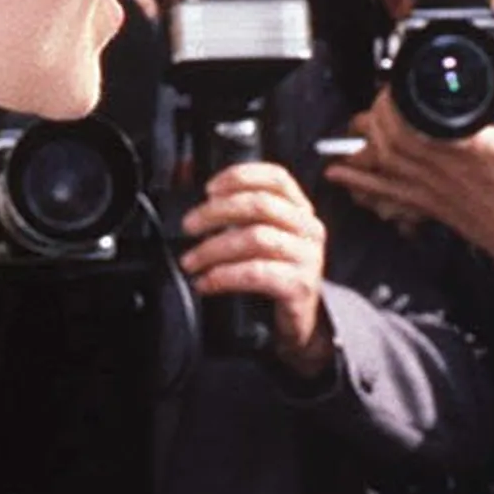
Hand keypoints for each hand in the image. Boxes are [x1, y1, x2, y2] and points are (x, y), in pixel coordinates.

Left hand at [179, 158, 334, 373]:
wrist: (298, 320)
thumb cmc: (273, 272)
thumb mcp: (256, 235)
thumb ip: (229, 207)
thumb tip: (185, 173)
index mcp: (299, 209)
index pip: (276, 177)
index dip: (241, 176)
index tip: (210, 188)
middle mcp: (307, 228)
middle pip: (260, 205)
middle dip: (216, 212)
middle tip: (189, 225)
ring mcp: (306, 257)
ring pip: (256, 239)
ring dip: (214, 248)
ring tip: (191, 261)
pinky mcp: (299, 286)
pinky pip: (256, 273)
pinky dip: (224, 276)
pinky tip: (206, 282)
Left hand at [325, 73, 493, 268]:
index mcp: (470, 147)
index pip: (418, 121)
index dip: (397, 101)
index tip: (398, 85)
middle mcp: (444, 168)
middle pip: (391, 139)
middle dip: (376, 115)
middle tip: (380, 99)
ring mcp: (432, 189)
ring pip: (384, 163)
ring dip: (364, 141)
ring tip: (355, 124)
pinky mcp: (427, 205)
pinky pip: (385, 194)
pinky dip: (358, 183)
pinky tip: (338, 174)